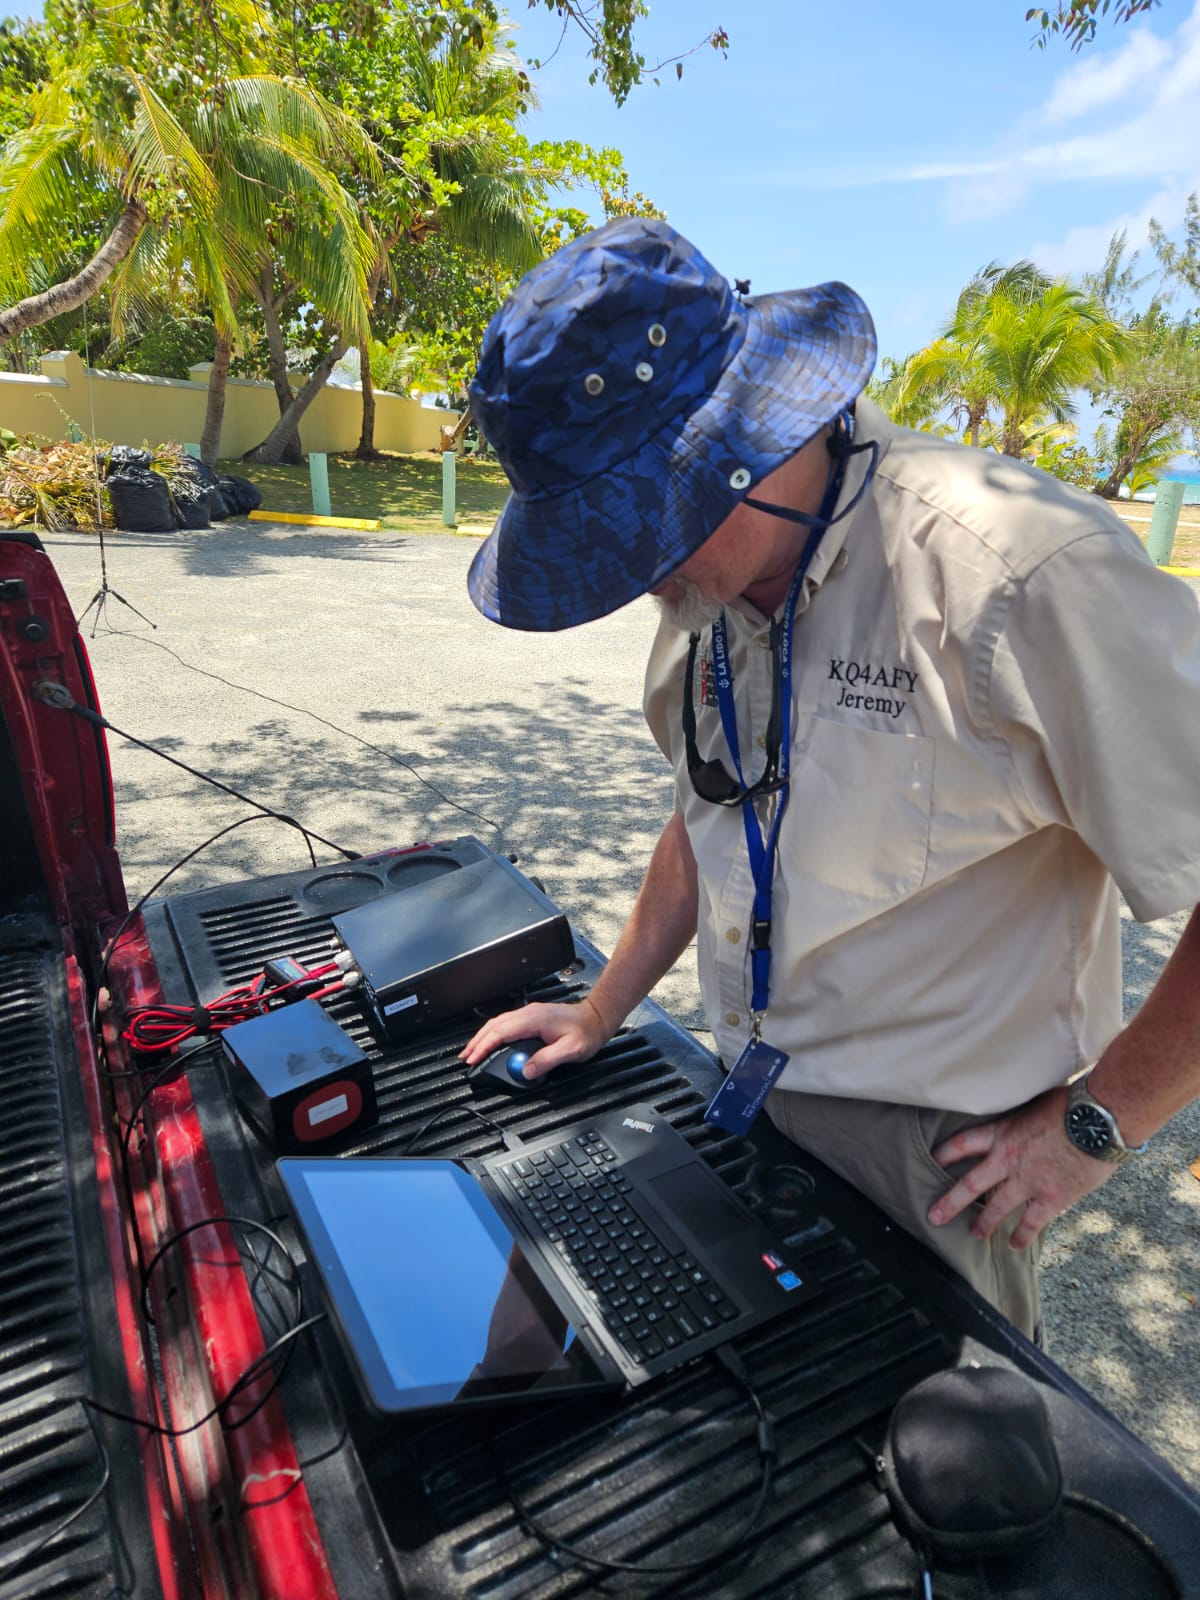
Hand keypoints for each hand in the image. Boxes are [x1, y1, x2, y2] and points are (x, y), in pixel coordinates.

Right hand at [459, 997, 610, 1080]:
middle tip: (466, 1058)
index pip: (500, 1032)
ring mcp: (530, 1013)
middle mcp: (528, 1013)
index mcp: (533, 1020)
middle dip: (477, 1042)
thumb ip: (547, 1060)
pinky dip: (494, 1033)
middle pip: (494, 1026)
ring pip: (498, 1023)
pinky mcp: (532, 1016)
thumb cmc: (586, 1032)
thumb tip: (525, 1070)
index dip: (484, 1046)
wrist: (596, 1018)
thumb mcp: (570, 1051)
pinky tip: (492, 1041)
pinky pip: (506, 1023)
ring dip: (483, 1037)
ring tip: (473, 1051)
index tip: (473, 1059)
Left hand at [927, 1088, 1117, 1249]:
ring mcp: (1027, 1181)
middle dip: (950, 1202)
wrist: (1098, 1121)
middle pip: (970, 1184)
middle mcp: (1008, 1159)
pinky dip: (1022, 1236)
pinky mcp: (1050, 1198)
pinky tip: (1014, 1245)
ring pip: (997, 1208)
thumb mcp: (1034, 1102)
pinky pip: (1030, 1223)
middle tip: (934, 1216)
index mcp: (1002, 1132)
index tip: (932, 1161)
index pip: (962, 1143)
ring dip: (984, 1223)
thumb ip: (1022, 1114)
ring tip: (975, 1233)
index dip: (945, 1153)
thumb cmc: (1071, 1104)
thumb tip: (1021, 1113)